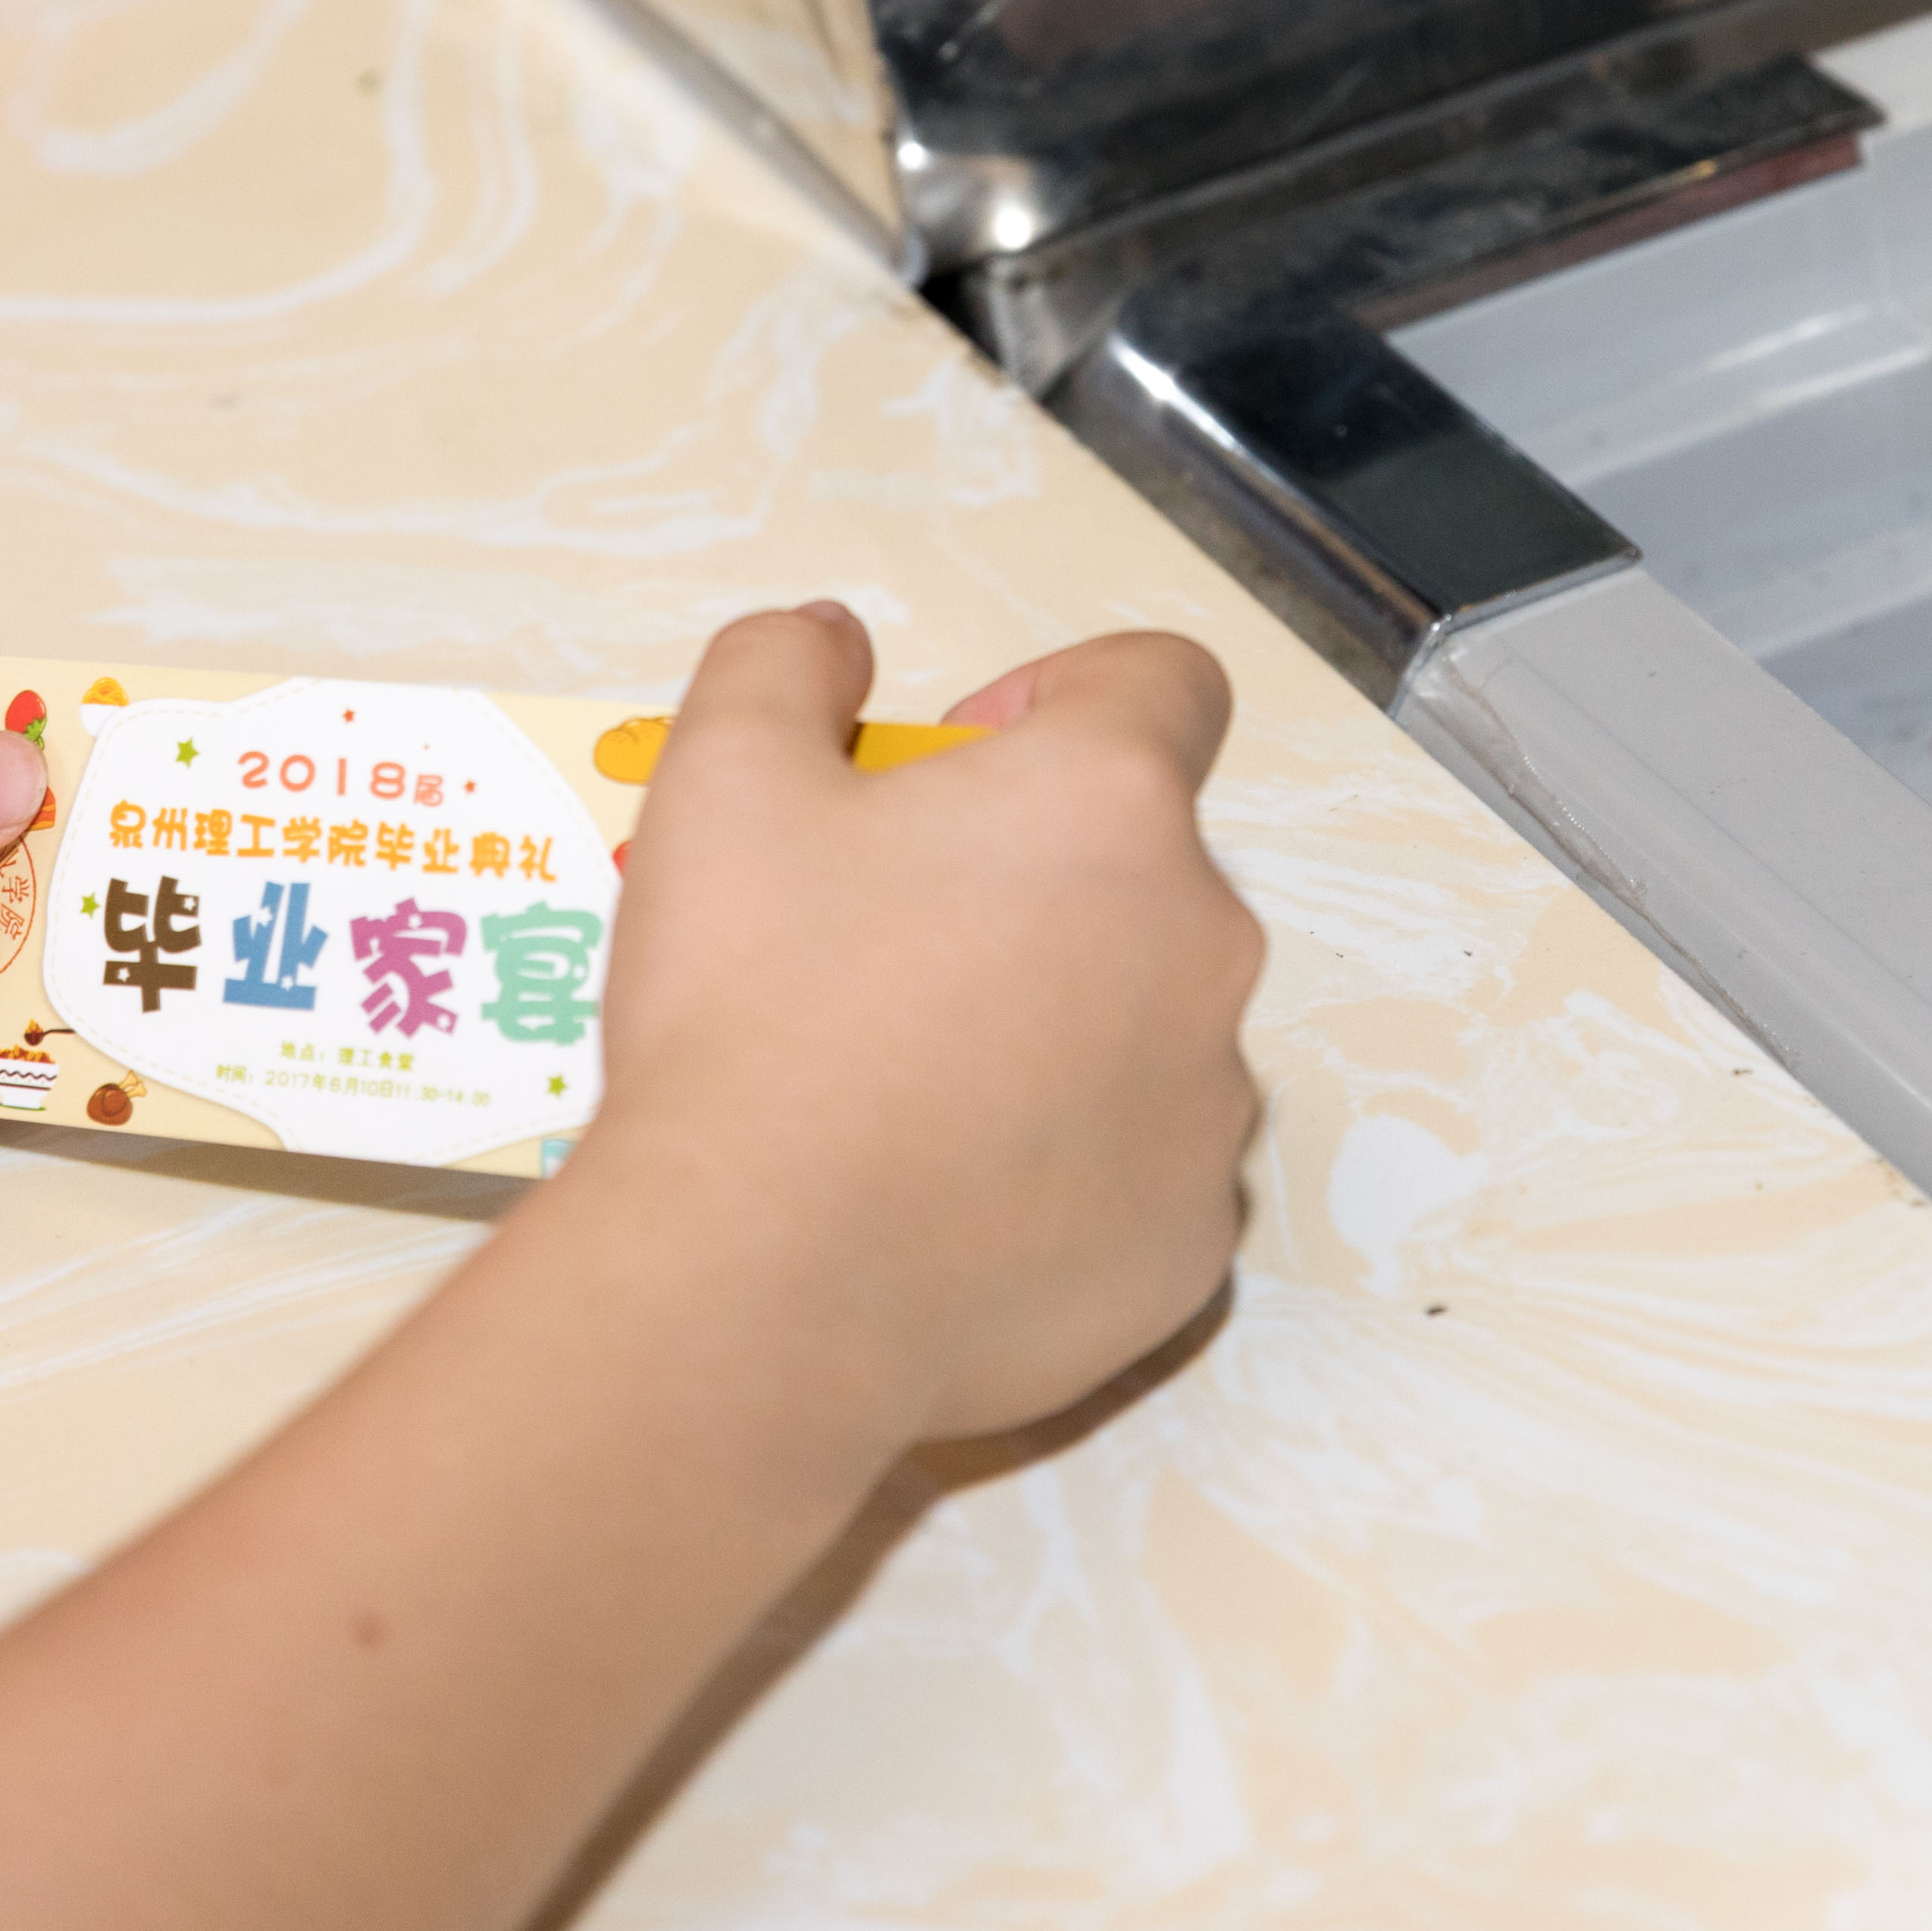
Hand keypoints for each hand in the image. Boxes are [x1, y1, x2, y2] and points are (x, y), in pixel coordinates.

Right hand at [555, 604, 1263, 1457]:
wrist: (759, 1288)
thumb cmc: (750, 1018)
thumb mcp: (721, 779)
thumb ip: (783, 666)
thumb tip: (834, 642)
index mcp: (1110, 805)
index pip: (1163, 685)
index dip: (1062, 700)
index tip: (961, 765)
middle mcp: (1202, 945)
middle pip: (1146, 870)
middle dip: (1040, 882)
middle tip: (889, 946)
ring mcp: (1210, 1110)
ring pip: (1148, 1028)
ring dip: (1059, 1030)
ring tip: (905, 1091)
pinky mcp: (1187, 1248)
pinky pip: (1140, 1177)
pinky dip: (1063, 1174)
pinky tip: (942, 1199)